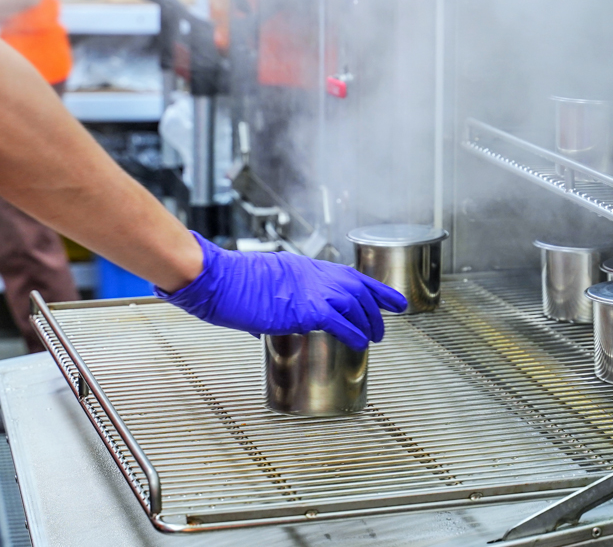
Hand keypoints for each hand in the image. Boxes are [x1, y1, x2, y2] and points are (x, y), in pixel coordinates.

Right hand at [157, 233, 407, 348]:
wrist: (218, 279)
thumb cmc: (228, 283)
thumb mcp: (259, 286)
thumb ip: (268, 305)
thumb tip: (264, 328)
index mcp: (305, 267)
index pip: (352, 275)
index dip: (377, 289)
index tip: (394, 301)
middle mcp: (314, 275)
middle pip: (359, 290)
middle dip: (376, 310)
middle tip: (381, 328)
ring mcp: (312, 290)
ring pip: (356, 304)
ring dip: (369, 323)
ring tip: (373, 339)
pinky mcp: (306, 309)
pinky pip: (341, 322)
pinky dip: (354, 334)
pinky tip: (360, 344)